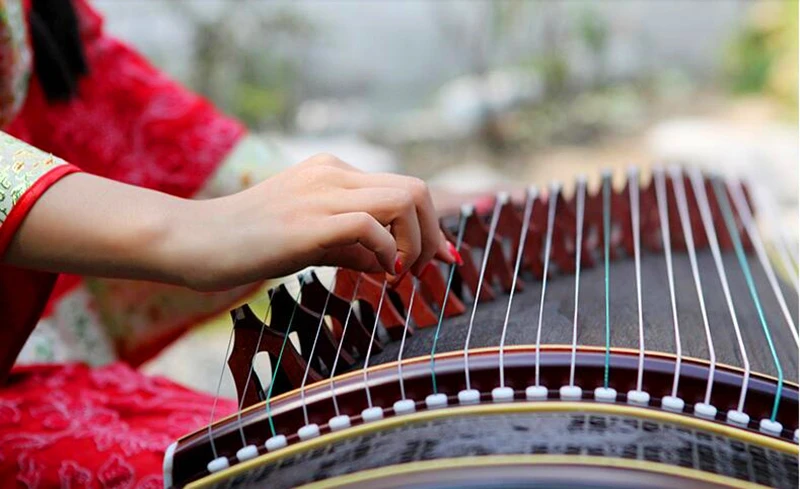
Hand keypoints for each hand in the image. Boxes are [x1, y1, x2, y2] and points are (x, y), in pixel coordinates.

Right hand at [7, 154, 459, 291]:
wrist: (192, 241)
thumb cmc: (246, 244)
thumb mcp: (307, 241)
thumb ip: (350, 247)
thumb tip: (390, 264)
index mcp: (332, 172)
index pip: (402, 188)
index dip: (431, 226)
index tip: (440, 259)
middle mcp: (332, 173)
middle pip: (415, 190)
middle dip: (431, 235)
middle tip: (418, 271)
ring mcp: (320, 192)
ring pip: (405, 200)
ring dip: (415, 243)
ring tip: (397, 274)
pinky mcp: (308, 220)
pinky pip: (371, 226)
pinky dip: (386, 254)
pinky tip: (377, 275)